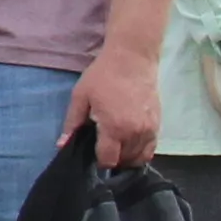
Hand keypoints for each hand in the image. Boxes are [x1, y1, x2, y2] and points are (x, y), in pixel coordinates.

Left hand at [68, 42, 162, 168]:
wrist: (132, 58)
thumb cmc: (103, 75)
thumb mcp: (81, 97)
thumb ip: (72, 123)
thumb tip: (62, 145)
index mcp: (114, 128)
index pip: (108, 160)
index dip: (98, 161)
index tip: (92, 153)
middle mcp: (135, 133)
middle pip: (124, 161)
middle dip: (112, 158)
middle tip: (102, 146)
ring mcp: (149, 129)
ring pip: (138, 158)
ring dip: (126, 157)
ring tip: (115, 145)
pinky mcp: (158, 124)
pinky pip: (151, 149)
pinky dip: (140, 152)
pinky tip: (130, 144)